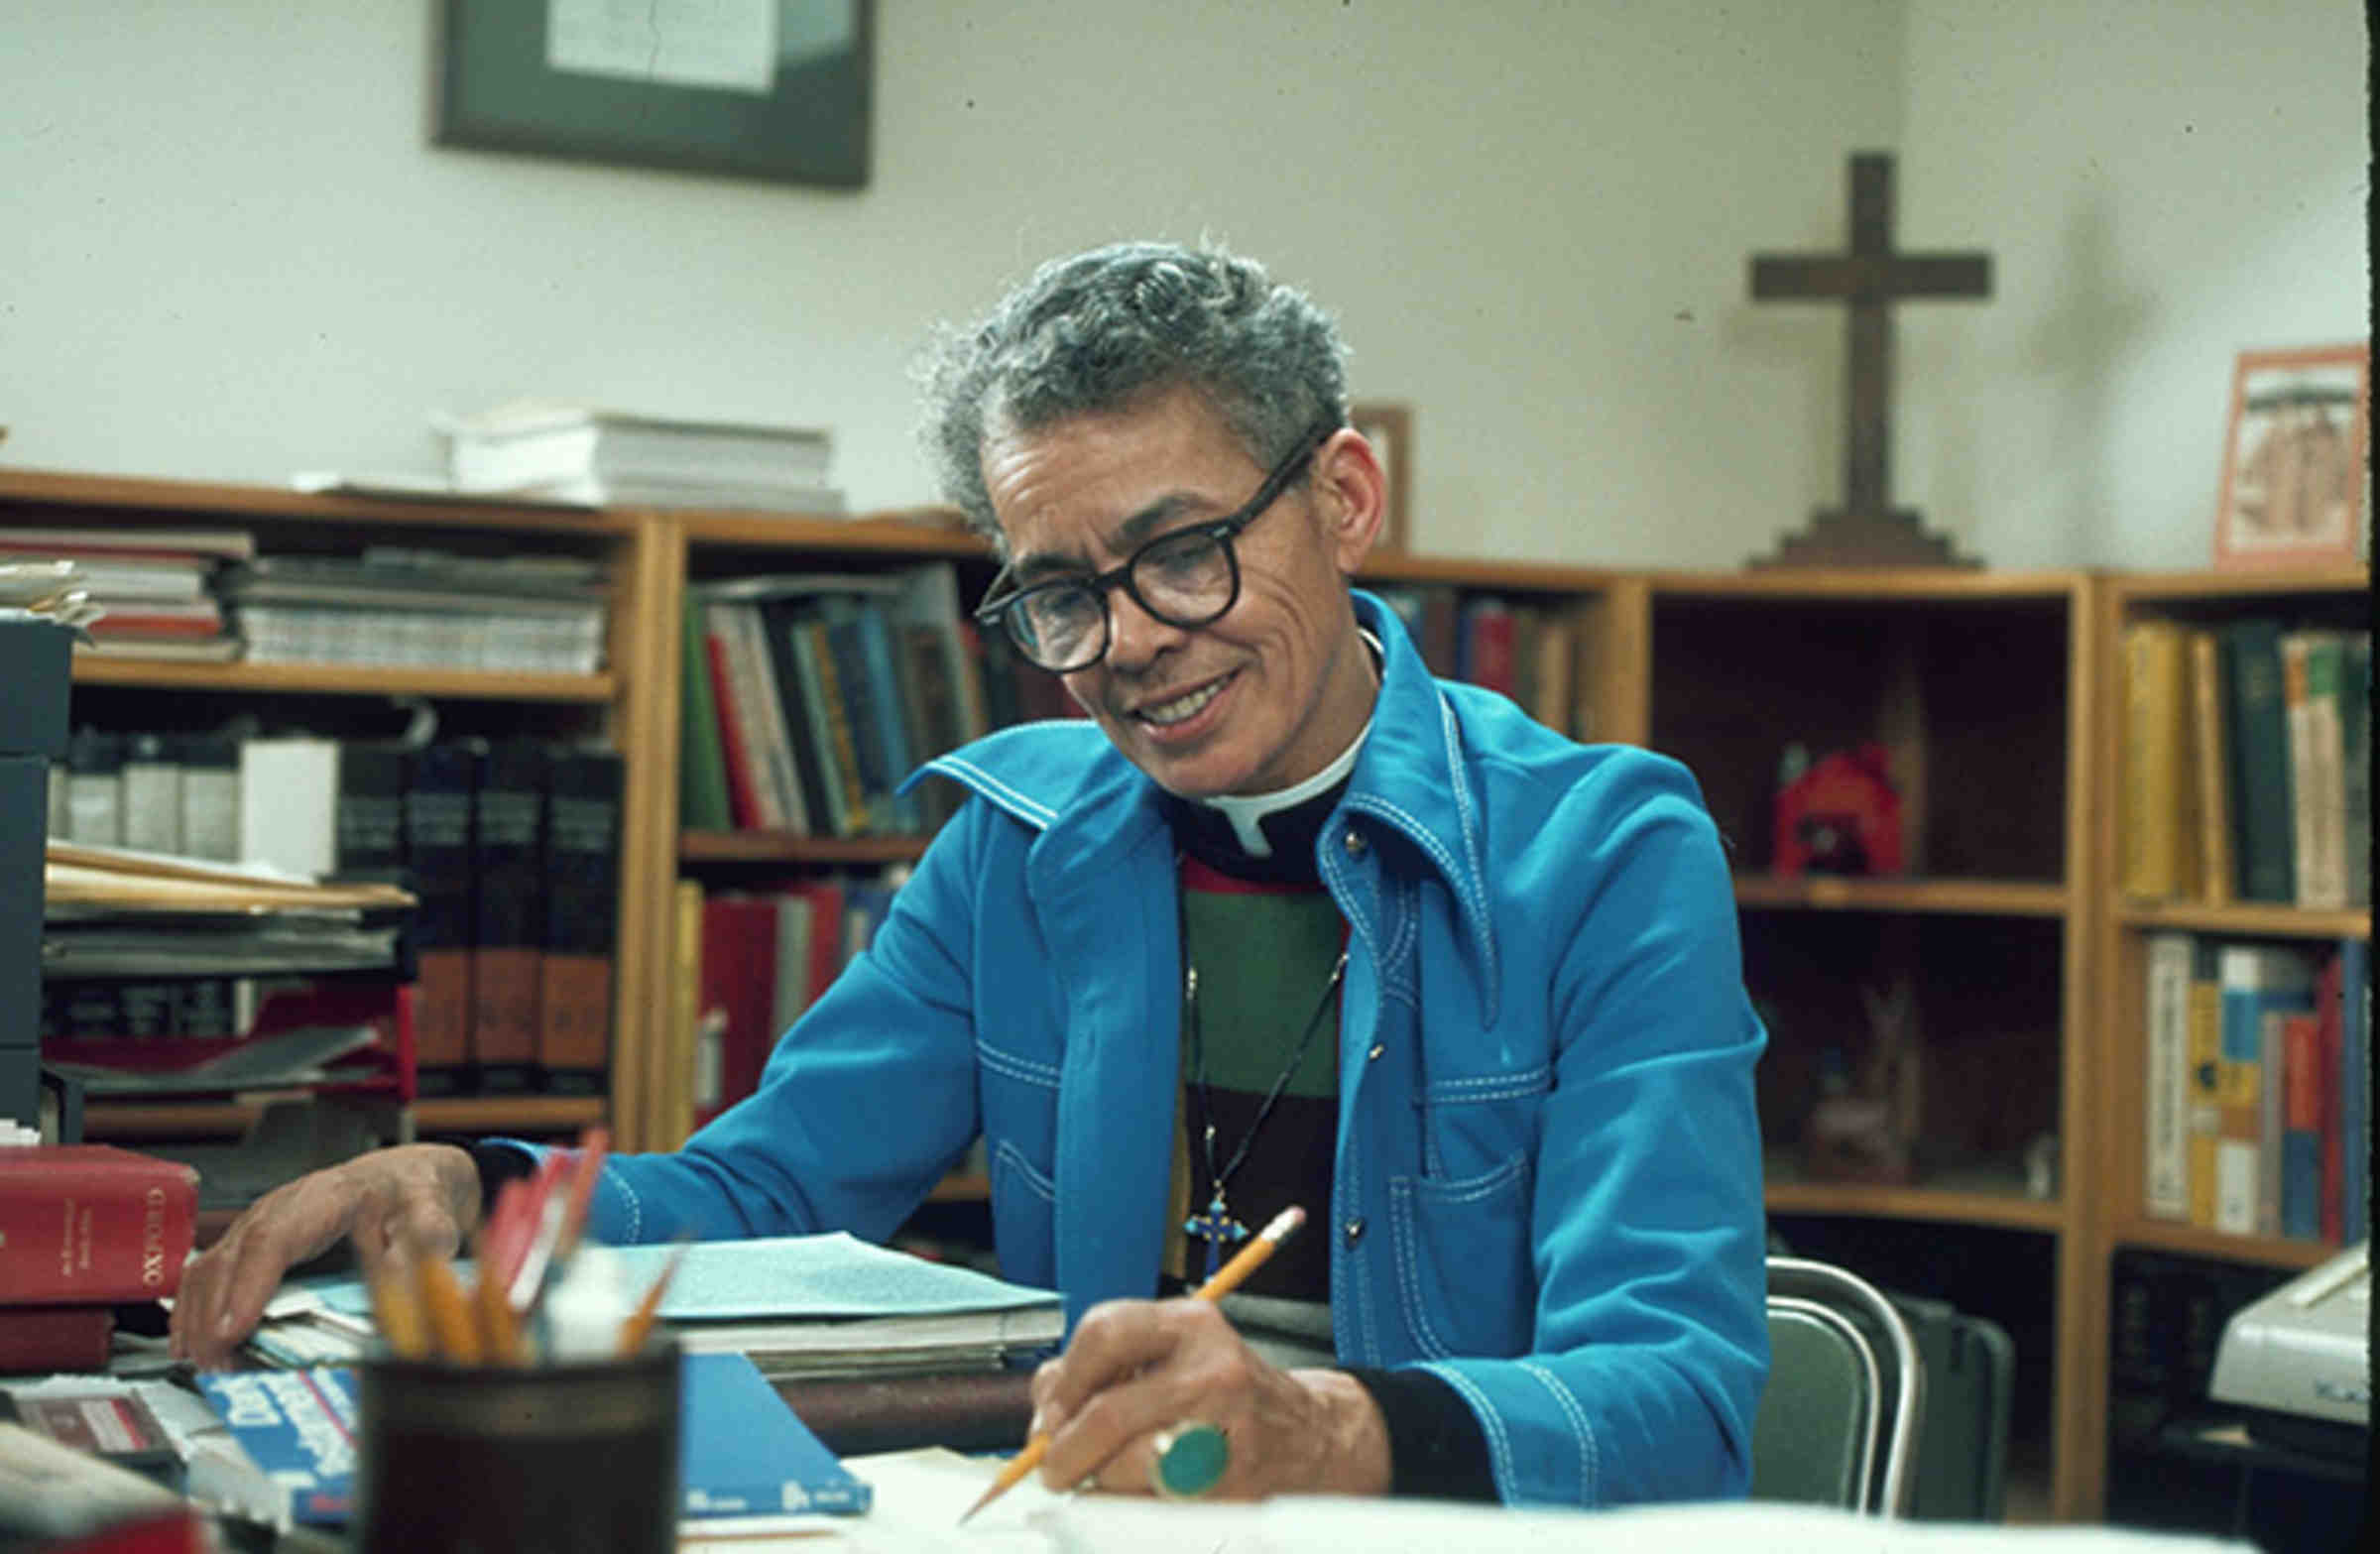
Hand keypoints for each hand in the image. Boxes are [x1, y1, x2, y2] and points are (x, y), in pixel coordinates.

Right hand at [168, 1142, 480, 1368]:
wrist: (403, 1178)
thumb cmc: (411, 1192)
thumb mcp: (432, 1207)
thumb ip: (430, 1231)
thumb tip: (420, 1257)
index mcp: (327, 1196)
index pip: (275, 1239)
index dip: (249, 1286)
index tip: (234, 1329)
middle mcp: (281, 1207)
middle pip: (232, 1259)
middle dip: (215, 1316)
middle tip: (219, 1365)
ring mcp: (259, 1223)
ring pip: (210, 1268)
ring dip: (197, 1319)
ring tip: (205, 1365)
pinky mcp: (251, 1241)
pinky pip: (208, 1274)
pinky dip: (192, 1311)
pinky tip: (188, 1346)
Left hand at [1027, 1297, 1391, 1498]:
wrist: (1308, 1438)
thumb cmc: (1227, 1398)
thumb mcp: (1173, 1357)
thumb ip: (1106, 1371)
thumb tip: (1044, 1413)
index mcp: (1191, 1325)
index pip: (1104, 1333)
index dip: (1063, 1381)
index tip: (1048, 1416)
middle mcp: (1213, 1369)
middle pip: (1107, 1413)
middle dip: (1065, 1451)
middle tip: (1054, 1468)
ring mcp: (1225, 1429)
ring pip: (1124, 1467)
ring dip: (1099, 1483)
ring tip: (1108, 1480)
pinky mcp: (1229, 1485)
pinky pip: (1149, 1505)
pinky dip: (1128, 1507)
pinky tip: (1142, 1495)